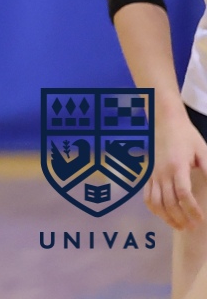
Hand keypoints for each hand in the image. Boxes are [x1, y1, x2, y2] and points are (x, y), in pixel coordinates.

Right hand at [152, 104, 206, 228]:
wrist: (165, 121)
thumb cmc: (186, 136)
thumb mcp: (203, 151)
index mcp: (177, 166)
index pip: (182, 194)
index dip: (191, 209)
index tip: (201, 220)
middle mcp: (162, 172)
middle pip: (169, 202)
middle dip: (181, 218)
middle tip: (193, 227)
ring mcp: (152, 174)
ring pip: (156, 202)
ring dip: (166, 217)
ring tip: (179, 226)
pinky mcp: (148, 174)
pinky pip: (147, 196)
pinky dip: (154, 209)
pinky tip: (163, 215)